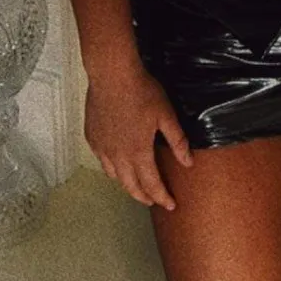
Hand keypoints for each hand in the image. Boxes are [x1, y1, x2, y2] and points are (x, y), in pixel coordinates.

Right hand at [84, 59, 192, 209]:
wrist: (112, 75)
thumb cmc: (141, 92)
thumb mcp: (166, 115)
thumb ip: (177, 141)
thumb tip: (188, 162)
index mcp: (138, 153)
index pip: (152, 185)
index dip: (162, 197)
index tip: (170, 205)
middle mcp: (118, 156)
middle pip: (130, 186)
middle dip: (144, 197)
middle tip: (154, 201)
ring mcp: (102, 147)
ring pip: (114, 176)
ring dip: (126, 184)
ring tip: (136, 185)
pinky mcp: (92, 137)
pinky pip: (101, 161)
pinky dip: (111, 168)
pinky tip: (116, 164)